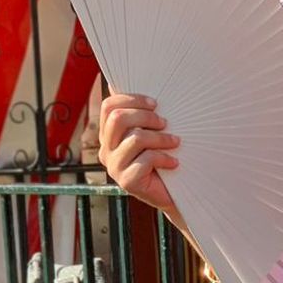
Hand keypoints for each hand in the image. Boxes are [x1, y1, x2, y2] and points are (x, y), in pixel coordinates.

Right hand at [97, 91, 181, 221]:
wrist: (174, 195)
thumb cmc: (164, 159)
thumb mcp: (152, 133)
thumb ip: (143, 114)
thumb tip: (139, 86)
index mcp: (109, 135)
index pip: (109, 106)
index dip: (131, 99)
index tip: (155, 104)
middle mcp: (107, 150)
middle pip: (118, 119)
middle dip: (145, 116)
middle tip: (165, 123)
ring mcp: (114, 167)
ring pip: (134, 138)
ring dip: (160, 138)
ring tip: (175, 142)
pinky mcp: (126, 182)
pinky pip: (145, 160)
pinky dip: (164, 158)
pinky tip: (174, 162)